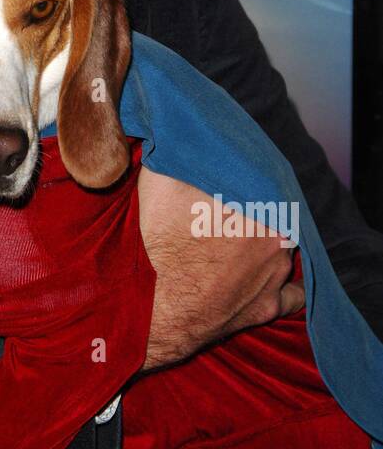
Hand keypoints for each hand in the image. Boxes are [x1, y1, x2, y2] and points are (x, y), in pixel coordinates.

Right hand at [136, 167, 304, 369]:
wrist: (155, 309)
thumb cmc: (159, 244)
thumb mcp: (162, 181)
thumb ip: (183, 155)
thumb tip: (188, 139)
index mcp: (260, 201)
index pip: (260, 179)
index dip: (240, 179)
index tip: (220, 182)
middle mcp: (278, 237)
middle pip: (272, 212)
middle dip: (253, 210)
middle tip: (223, 211)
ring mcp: (276, 274)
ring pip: (281, 248)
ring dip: (265, 243)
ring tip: (233, 243)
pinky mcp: (269, 307)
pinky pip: (292, 294)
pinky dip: (285, 285)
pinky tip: (272, 277)